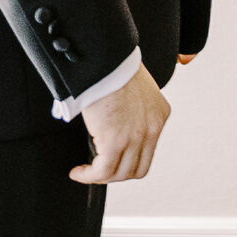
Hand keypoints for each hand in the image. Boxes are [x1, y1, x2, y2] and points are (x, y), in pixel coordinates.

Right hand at [70, 64, 171, 183]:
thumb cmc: (112, 66)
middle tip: (96, 171)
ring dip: (100, 177)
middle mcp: (152, 127)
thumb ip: (130, 107)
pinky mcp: (115, 141)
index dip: (127, 161)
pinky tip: (78, 171)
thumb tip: (112, 121)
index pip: (148, 151)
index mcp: (159, 114)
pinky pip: (103, 170)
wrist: (105, 59)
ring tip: (84, 172)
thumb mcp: (133, 88)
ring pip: (120, 173)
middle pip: (137, 168)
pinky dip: (89, 176)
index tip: (111, 160)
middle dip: (115, 174)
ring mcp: (136, 136)